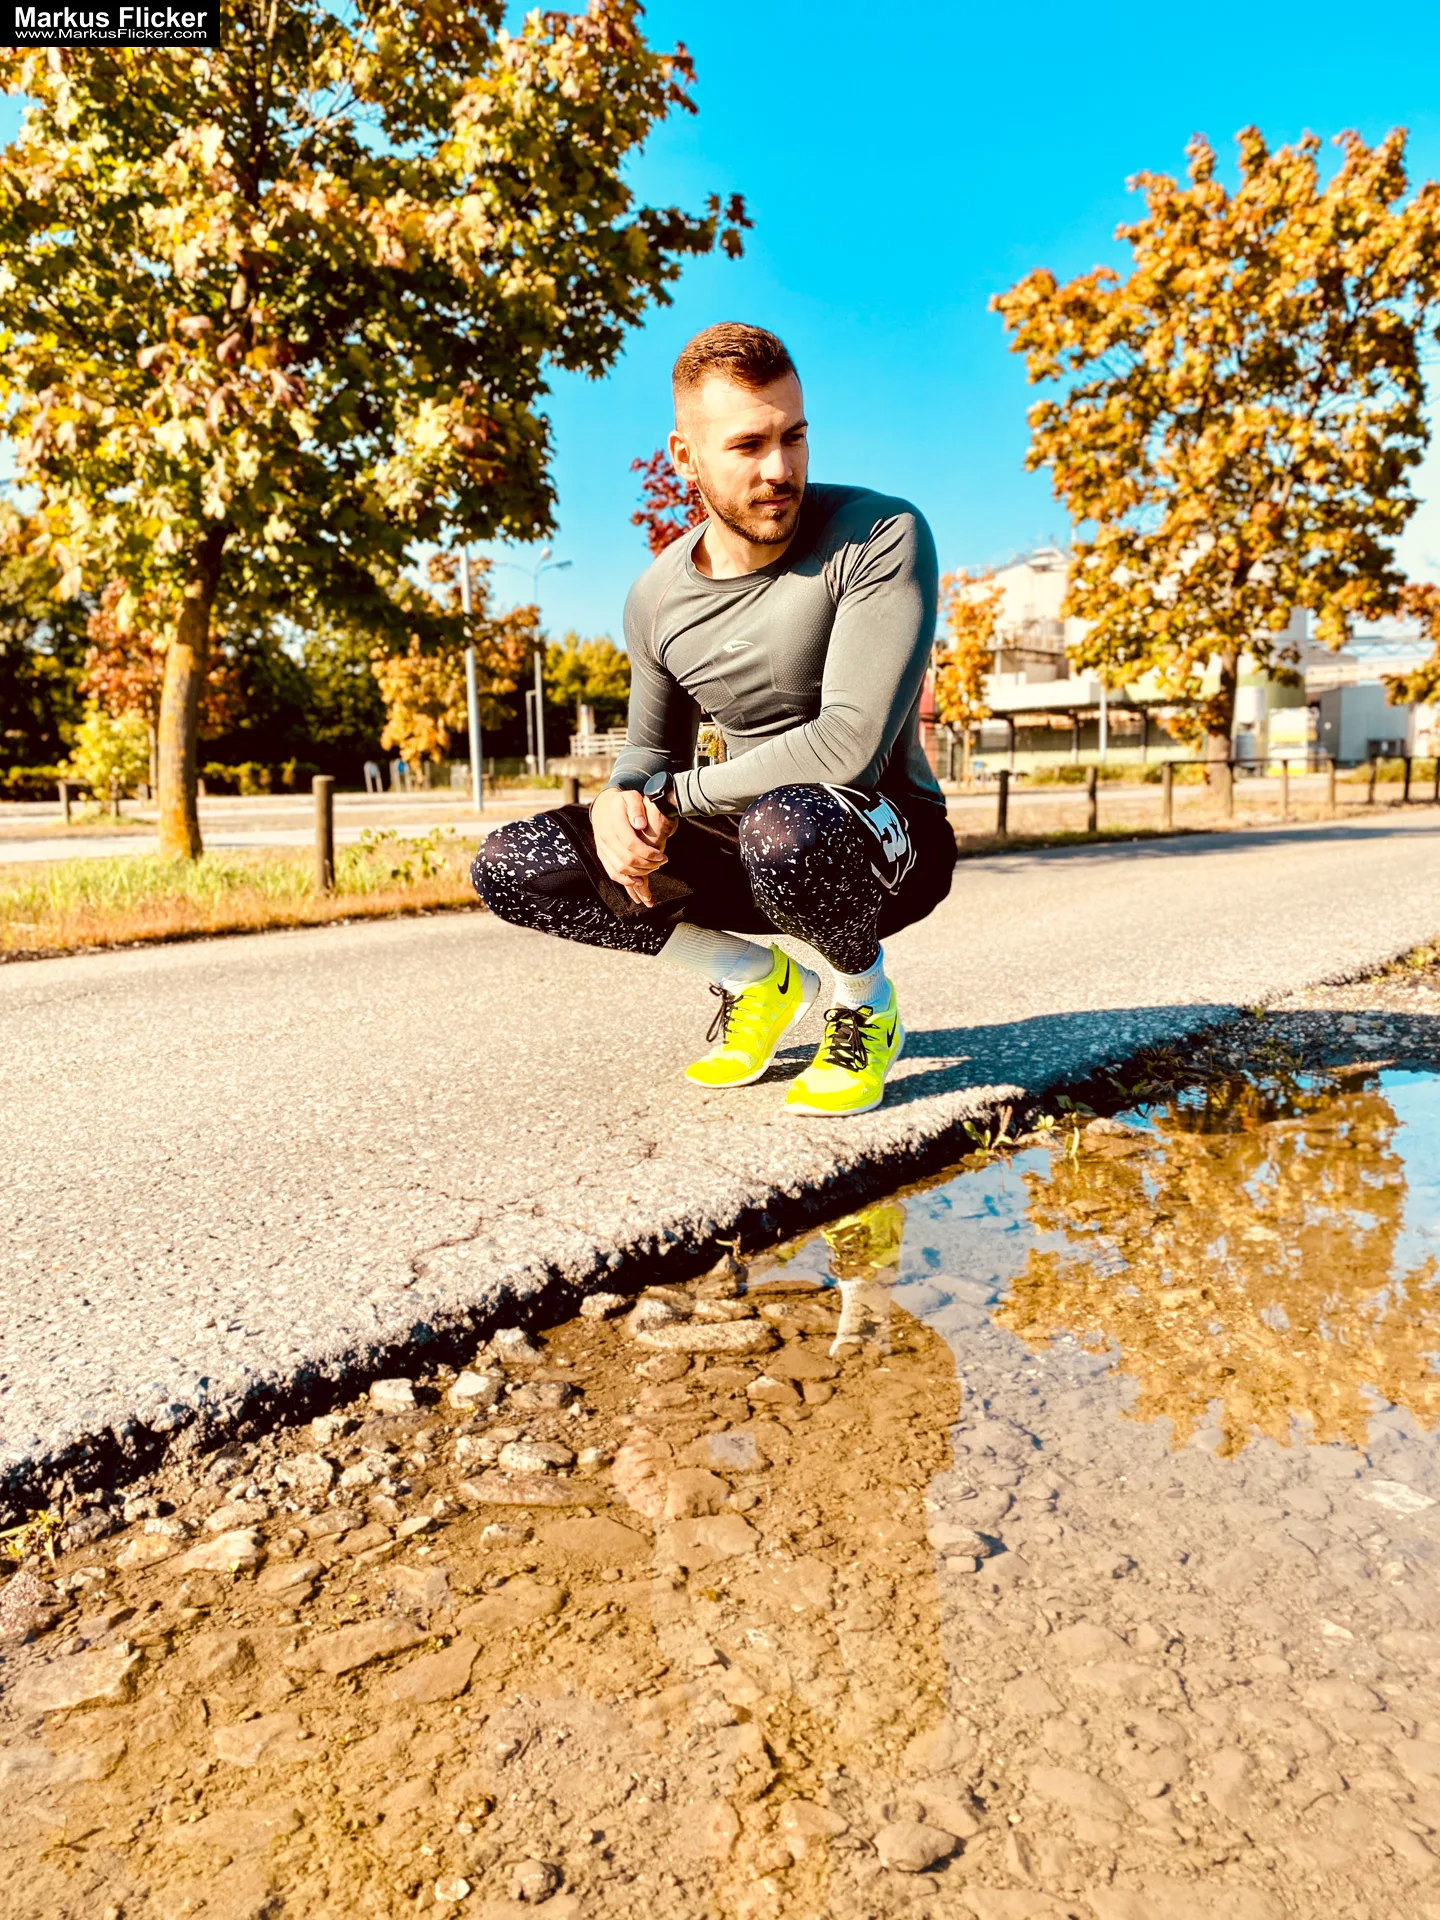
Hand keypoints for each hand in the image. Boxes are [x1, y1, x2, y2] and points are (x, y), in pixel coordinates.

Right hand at [591, 785, 677, 906]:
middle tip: (661, 862)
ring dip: (639, 872)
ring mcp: (602, 847)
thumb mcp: (632, 797)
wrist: (604, 807)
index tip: (662, 856)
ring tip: (653, 867)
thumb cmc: (624, 803)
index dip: (649, 853)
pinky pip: (612, 872)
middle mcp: (605, 835)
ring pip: (620, 868)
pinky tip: (639, 880)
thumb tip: (640, 825)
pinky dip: (626, 880)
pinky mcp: (602, 855)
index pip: (631, 844)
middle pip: (627, 859)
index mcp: (614, 821)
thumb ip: (637, 808)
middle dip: (648, 864)